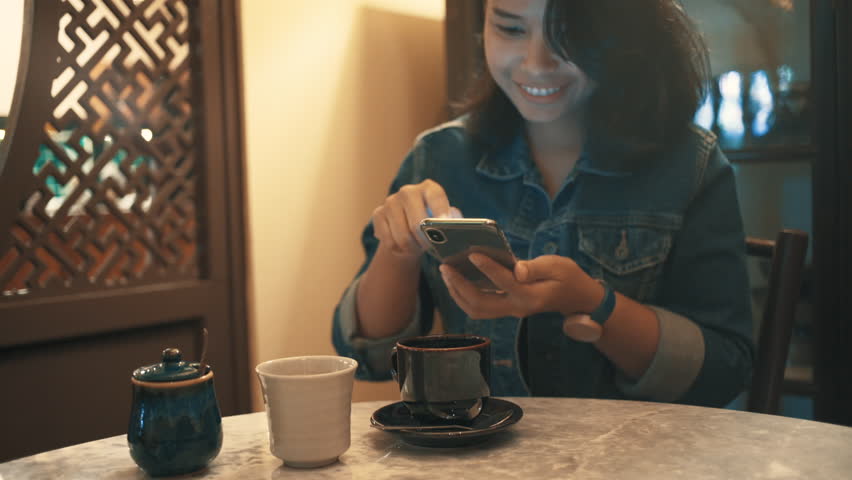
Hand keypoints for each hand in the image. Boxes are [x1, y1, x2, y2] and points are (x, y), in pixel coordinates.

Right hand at [371, 179, 460, 258]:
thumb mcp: (445, 219)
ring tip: (417, 249)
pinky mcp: (378, 214)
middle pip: (417, 223)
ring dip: (412, 249)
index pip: (435, 197)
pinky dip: (398, 250)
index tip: (444, 227)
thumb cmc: (433, 223)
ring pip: (402, 236)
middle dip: (425, 241)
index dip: (441, 211)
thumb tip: (454, 229)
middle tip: (430, 249)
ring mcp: (390, 201)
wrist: (407, 224)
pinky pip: (389, 241)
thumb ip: (452, 222)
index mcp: (429, 188)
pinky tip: (404, 248)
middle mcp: (408, 191)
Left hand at [440, 253, 602, 320]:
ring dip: (457, 292)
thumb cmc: (568, 277)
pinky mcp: (505, 308)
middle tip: (445, 267)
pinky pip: (479, 307)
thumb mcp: (558, 266)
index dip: (487, 267)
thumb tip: (517, 269)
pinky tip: (456, 279)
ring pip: (476, 309)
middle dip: (459, 285)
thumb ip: (536, 268)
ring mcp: (510, 310)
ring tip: (446, 273)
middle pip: (480, 303)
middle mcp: (517, 307)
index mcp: (531, 295)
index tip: (472, 253)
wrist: (577, 298)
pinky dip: (464, 294)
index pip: (504, 282)